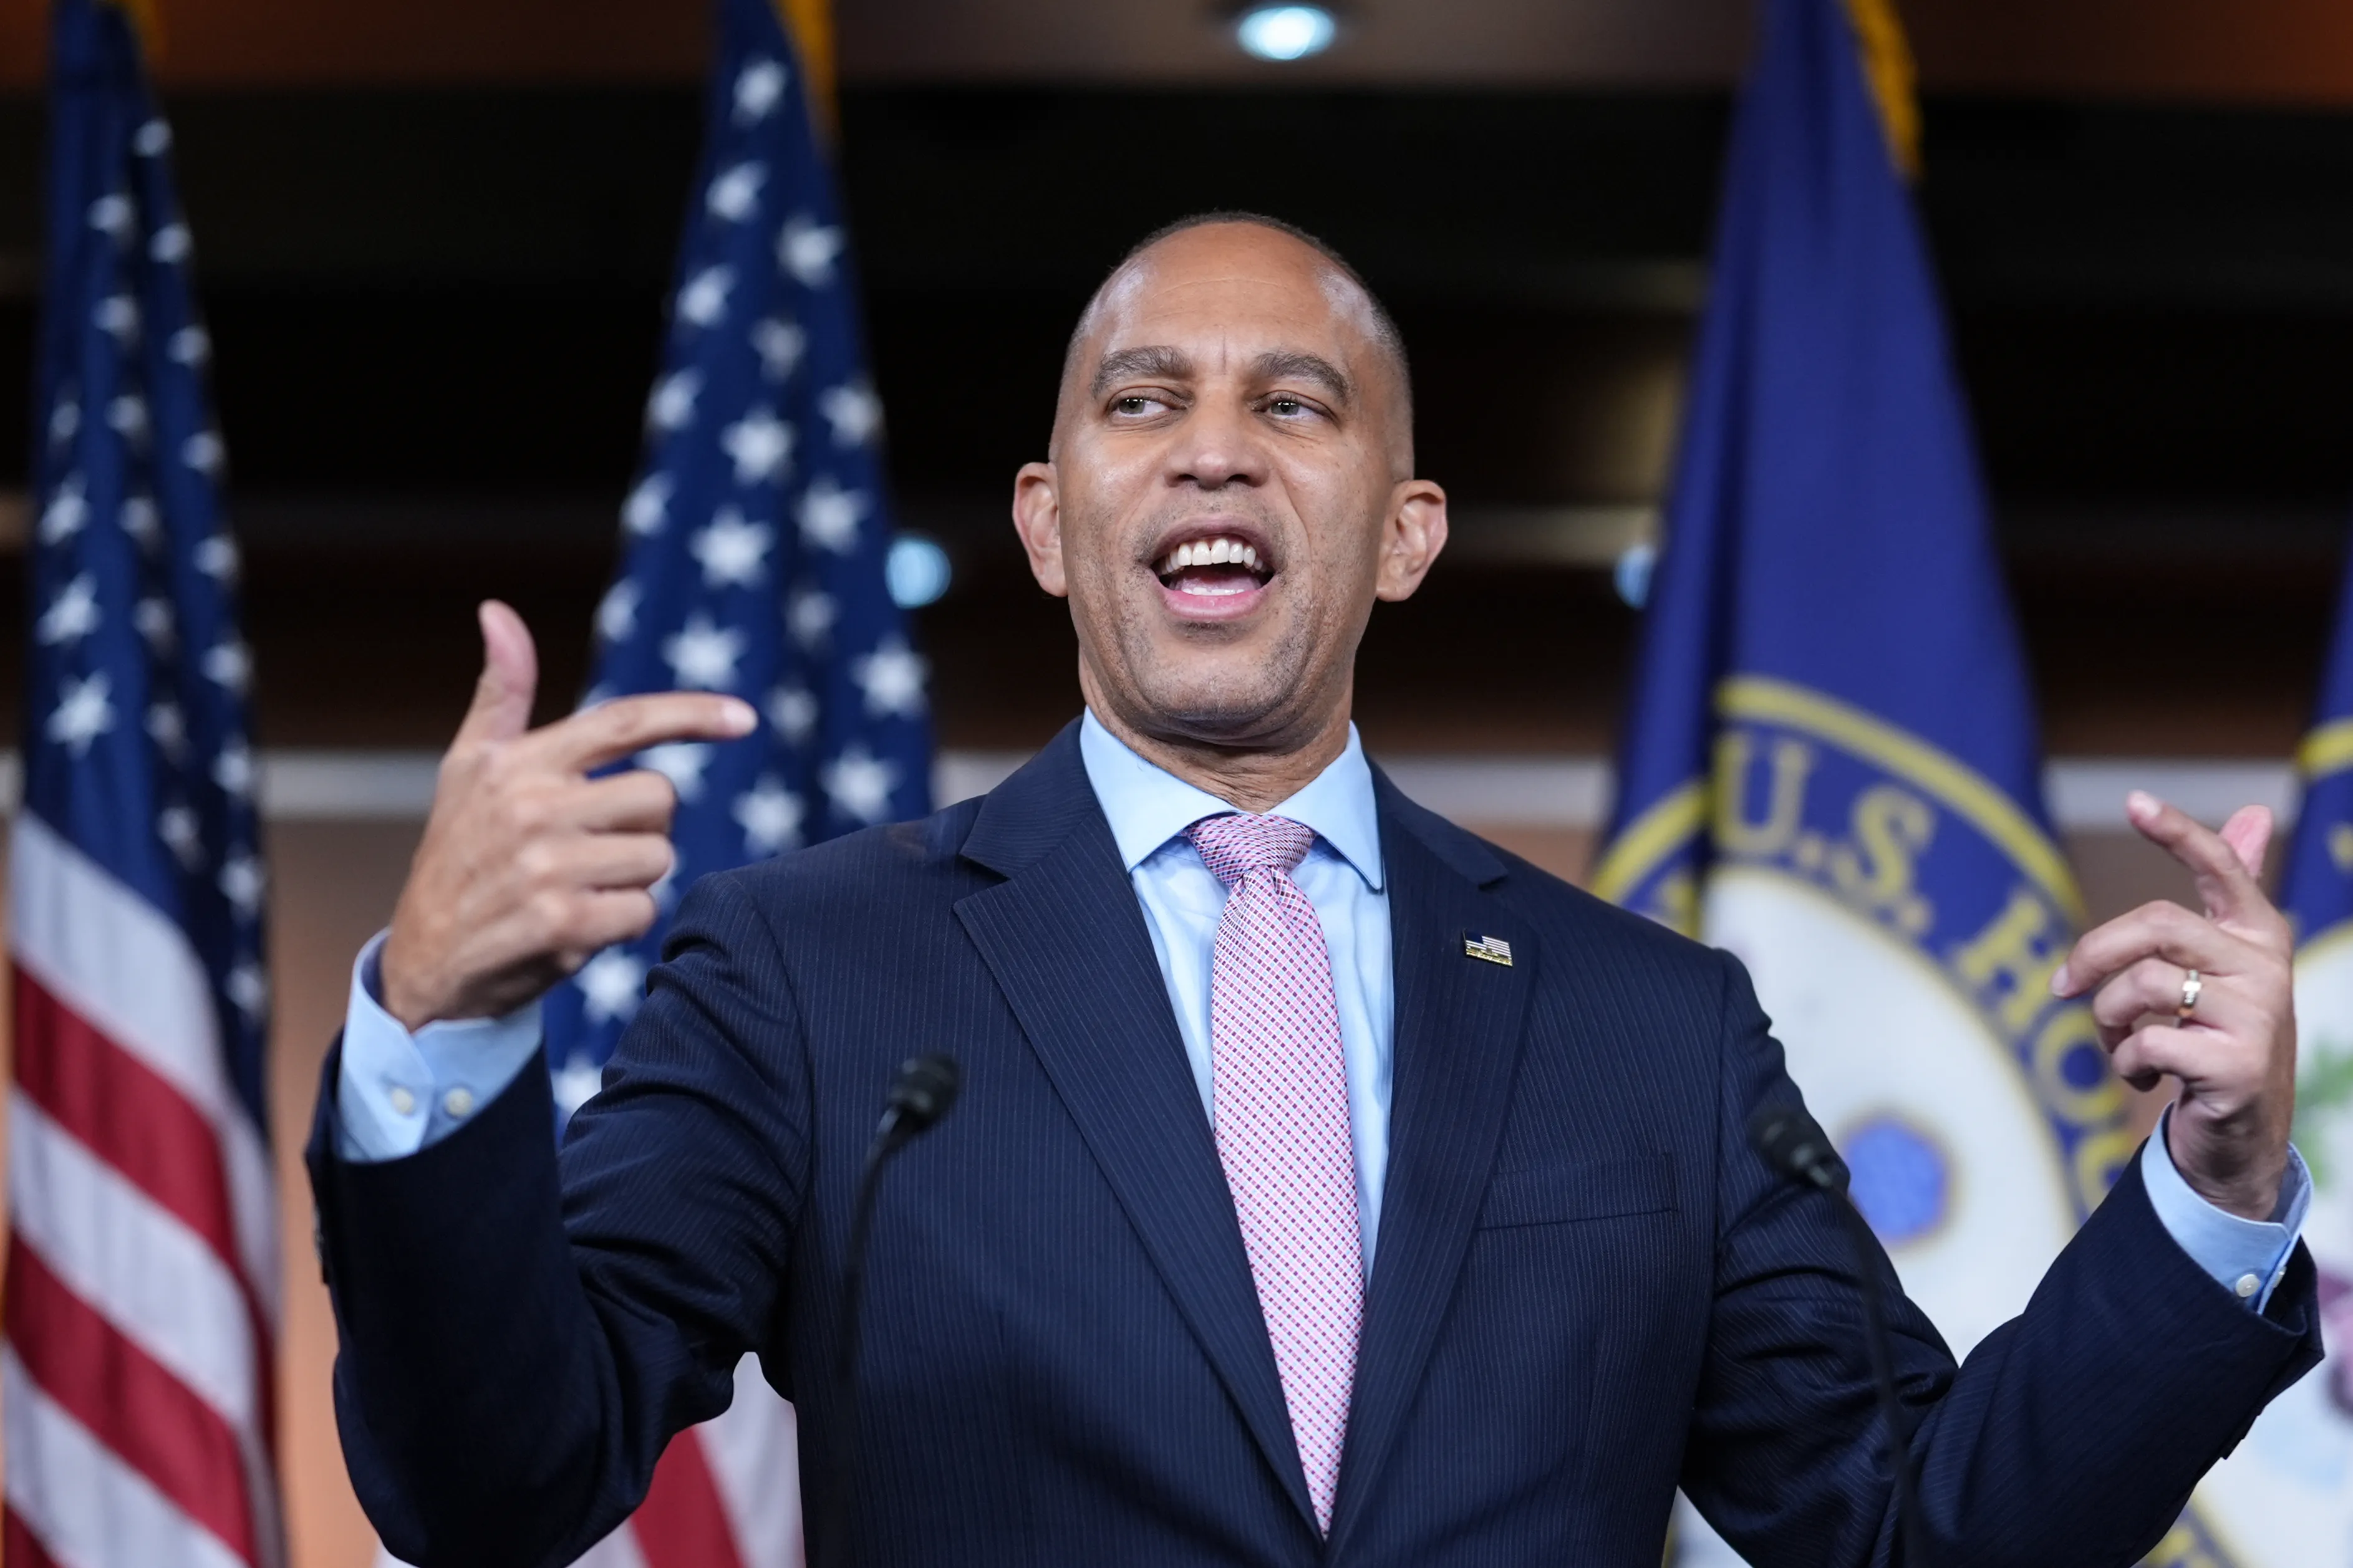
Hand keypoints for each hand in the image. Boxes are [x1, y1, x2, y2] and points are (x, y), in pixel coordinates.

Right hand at [379, 601, 755, 1029]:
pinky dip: (622, 924)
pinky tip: (575, 925)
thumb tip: (497, 611)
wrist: (424, 962)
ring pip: (658, 858)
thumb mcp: (468, 768)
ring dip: (632, 879)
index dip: (691, 715)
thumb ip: (499, 693)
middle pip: (659, 798)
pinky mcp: (560, 924)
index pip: (624, 721)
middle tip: (591, 849)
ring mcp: (546, 868)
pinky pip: (643, 910)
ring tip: (576, 888)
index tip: (745, 717)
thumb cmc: (458, 856)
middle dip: (642, 828)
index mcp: (519, 764)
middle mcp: (532, 808)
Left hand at [2051, 791, 2296, 1220]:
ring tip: (2121, 1043)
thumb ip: (2226, 898)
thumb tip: (2252, 813)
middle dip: (2093, 952)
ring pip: (2143, 985)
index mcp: (2258, 935)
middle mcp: (2267, 968)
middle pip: (2156, 924)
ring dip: (2108, 1019)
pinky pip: (2147, 1041)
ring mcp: (2259, 1017)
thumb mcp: (2222, 968)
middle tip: (2062, 985)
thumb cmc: (2215, 1038)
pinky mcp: (2239, 1065)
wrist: (2240, 1135)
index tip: (2135, 801)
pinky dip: (2126, 1062)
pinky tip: (2145, 1075)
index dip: (2179, 832)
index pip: (2222, 869)